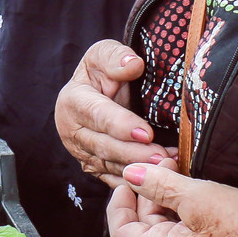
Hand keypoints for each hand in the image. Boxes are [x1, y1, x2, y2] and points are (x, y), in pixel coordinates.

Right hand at [57, 40, 176, 185]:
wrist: (93, 93)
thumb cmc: (102, 72)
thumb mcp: (104, 54)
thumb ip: (116, 57)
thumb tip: (133, 64)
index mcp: (73, 100)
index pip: (97, 114)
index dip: (121, 124)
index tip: (146, 132)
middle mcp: (72, 130)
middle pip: (103, 145)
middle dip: (133, 153)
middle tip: (161, 156)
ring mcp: (80, 152)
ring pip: (108, 165)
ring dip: (137, 168)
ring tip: (165, 167)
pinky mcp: (92, 167)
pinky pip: (112, 178)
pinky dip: (133, 182)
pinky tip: (156, 179)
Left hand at [106, 163, 237, 236]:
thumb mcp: (197, 197)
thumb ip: (159, 185)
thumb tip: (130, 174)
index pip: (122, 233)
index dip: (119, 204)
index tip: (127, 181)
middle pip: (144, 227)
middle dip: (149, 193)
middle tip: (164, 164)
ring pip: (164, 230)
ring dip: (166, 200)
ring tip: (180, 174)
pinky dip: (180, 213)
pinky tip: (193, 194)